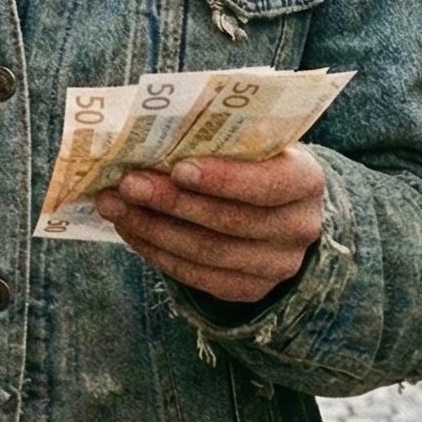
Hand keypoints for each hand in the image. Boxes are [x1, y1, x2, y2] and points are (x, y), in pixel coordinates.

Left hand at [96, 148, 325, 304]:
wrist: (278, 210)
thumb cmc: (253, 163)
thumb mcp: (252, 143)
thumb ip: (221, 139)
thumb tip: (154, 131)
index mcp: (306, 180)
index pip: (267, 184)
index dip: (223, 179)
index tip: (177, 167)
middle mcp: (299, 227)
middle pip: (229, 221)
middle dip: (172, 202)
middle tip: (127, 184)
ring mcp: (278, 265)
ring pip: (208, 252)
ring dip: (154, 229)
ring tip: (115, 206)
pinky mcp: (251, 290)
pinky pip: (199, 277)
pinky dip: (159, 253)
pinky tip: (131, 229)